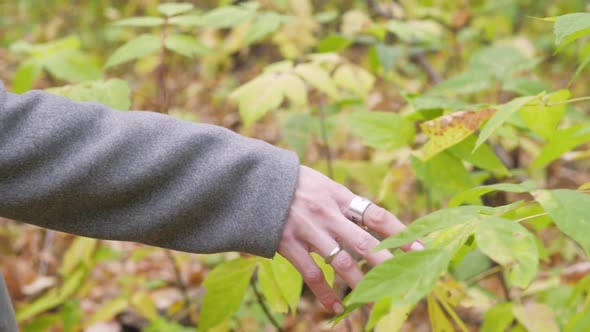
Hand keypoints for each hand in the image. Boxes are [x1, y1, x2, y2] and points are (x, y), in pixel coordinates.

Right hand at [278, 166, 423, 313]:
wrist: (252, 180)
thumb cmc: (293, 183)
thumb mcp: (322, 183)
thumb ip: (344, 203)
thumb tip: (371, 223)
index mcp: (339, 195)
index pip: (377, 215)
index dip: (401, 234)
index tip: (421, 249)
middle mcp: (327, 212)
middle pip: (365, 243)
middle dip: (388, 264)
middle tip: (407, 281)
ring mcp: (308, 229)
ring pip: (341, 262)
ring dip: (360, 284)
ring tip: (374, 301)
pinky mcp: (287, 243)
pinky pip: (311, 273)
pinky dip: (325, 292)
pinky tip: (336, 306)